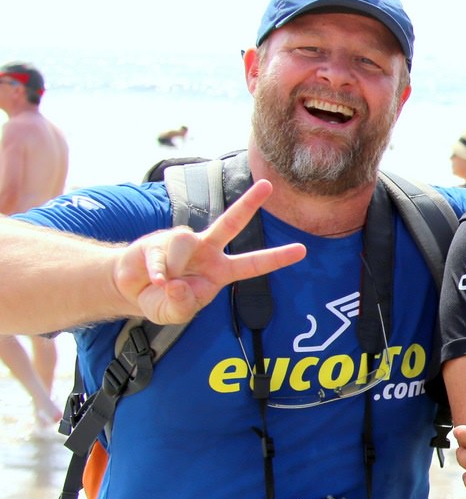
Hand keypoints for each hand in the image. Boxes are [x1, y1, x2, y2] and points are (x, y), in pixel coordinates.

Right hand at [113, 180, 305, 324]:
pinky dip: (157, 271)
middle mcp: (207, 251)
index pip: (253, 264)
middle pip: (231, 222)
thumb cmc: (162, 300)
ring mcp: (184, 242)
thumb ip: (181, 304)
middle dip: (249, 203)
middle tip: (268, 185)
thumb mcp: (175, 313)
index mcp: (220, 271)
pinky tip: (154, 279)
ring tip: (163, 283)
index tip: (302, 250)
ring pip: (186, 242)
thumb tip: (179, 285)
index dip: (276, 258)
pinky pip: (162, 253)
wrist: (130, 290)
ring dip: (173, 267)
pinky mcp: (159, 239)